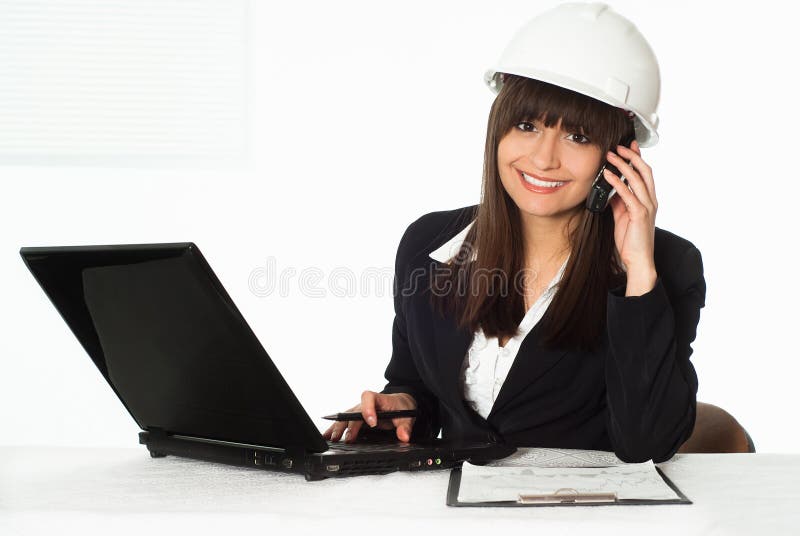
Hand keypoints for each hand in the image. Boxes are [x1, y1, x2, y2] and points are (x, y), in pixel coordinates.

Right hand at [322, 391, 417, 443]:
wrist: (399, 403)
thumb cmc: (401, 406)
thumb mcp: (407, 416)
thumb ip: (405, 427)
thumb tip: (404, 437)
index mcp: (378, 398)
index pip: (369, 398)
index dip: (368, 410)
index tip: (372, 423)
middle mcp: (366, 404)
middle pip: (354, 411)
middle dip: (350, 426)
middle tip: (349, 439)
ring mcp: (359, 411)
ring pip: (346, 417)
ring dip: (339, 428)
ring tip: (333, 439)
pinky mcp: (356, 418)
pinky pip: (344, 422)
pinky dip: (335, 428)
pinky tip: (328, 436)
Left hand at [603, 139, 657, 271]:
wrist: (638, 260)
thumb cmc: (631, 240)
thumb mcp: (622, 216)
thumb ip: (619, 202)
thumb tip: (611, 190)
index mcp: (648, 200)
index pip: (645, 174)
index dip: (638, 158)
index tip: (629, 146)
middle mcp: (651, 201)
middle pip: (644, 171)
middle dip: (632, 156)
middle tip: (619, 147)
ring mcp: (647, 207)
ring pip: (637, 179)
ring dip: (623, 165)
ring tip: (610, 156)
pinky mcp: (639, 214)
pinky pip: (627, 194)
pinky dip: (617, 182)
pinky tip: (608, 175)